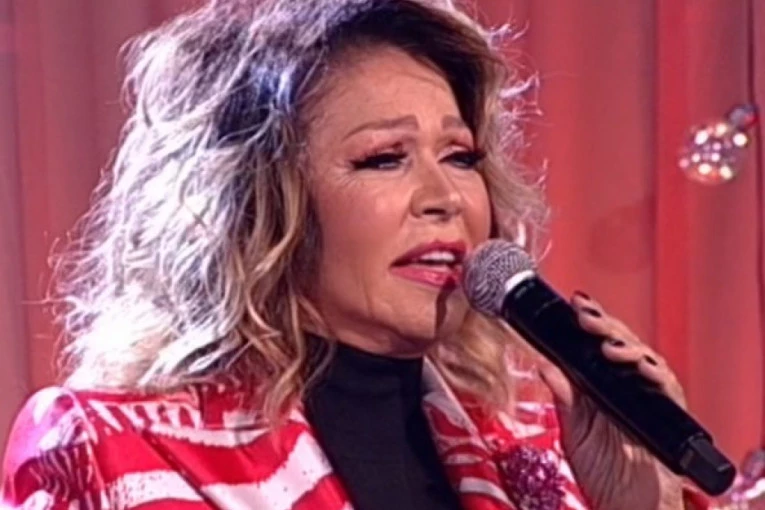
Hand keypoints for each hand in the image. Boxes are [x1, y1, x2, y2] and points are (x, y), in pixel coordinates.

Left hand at [537, 292, 684, 509]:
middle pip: (618, 342)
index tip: (574, 303)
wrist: (627, 503)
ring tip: (605, 341)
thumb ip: (563, 396)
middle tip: (584, 312)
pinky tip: (640, 365)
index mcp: (600, 383)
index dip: (589, 321)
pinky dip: (653, 372)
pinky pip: (665, 384)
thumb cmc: (602, 470)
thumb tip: (543, 363)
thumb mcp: (573, 429)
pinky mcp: (666, 411)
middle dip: (602, 323)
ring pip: (642, 356)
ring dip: (625, 344)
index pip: (595, 344)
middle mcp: (624, 384)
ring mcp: (646, 394)